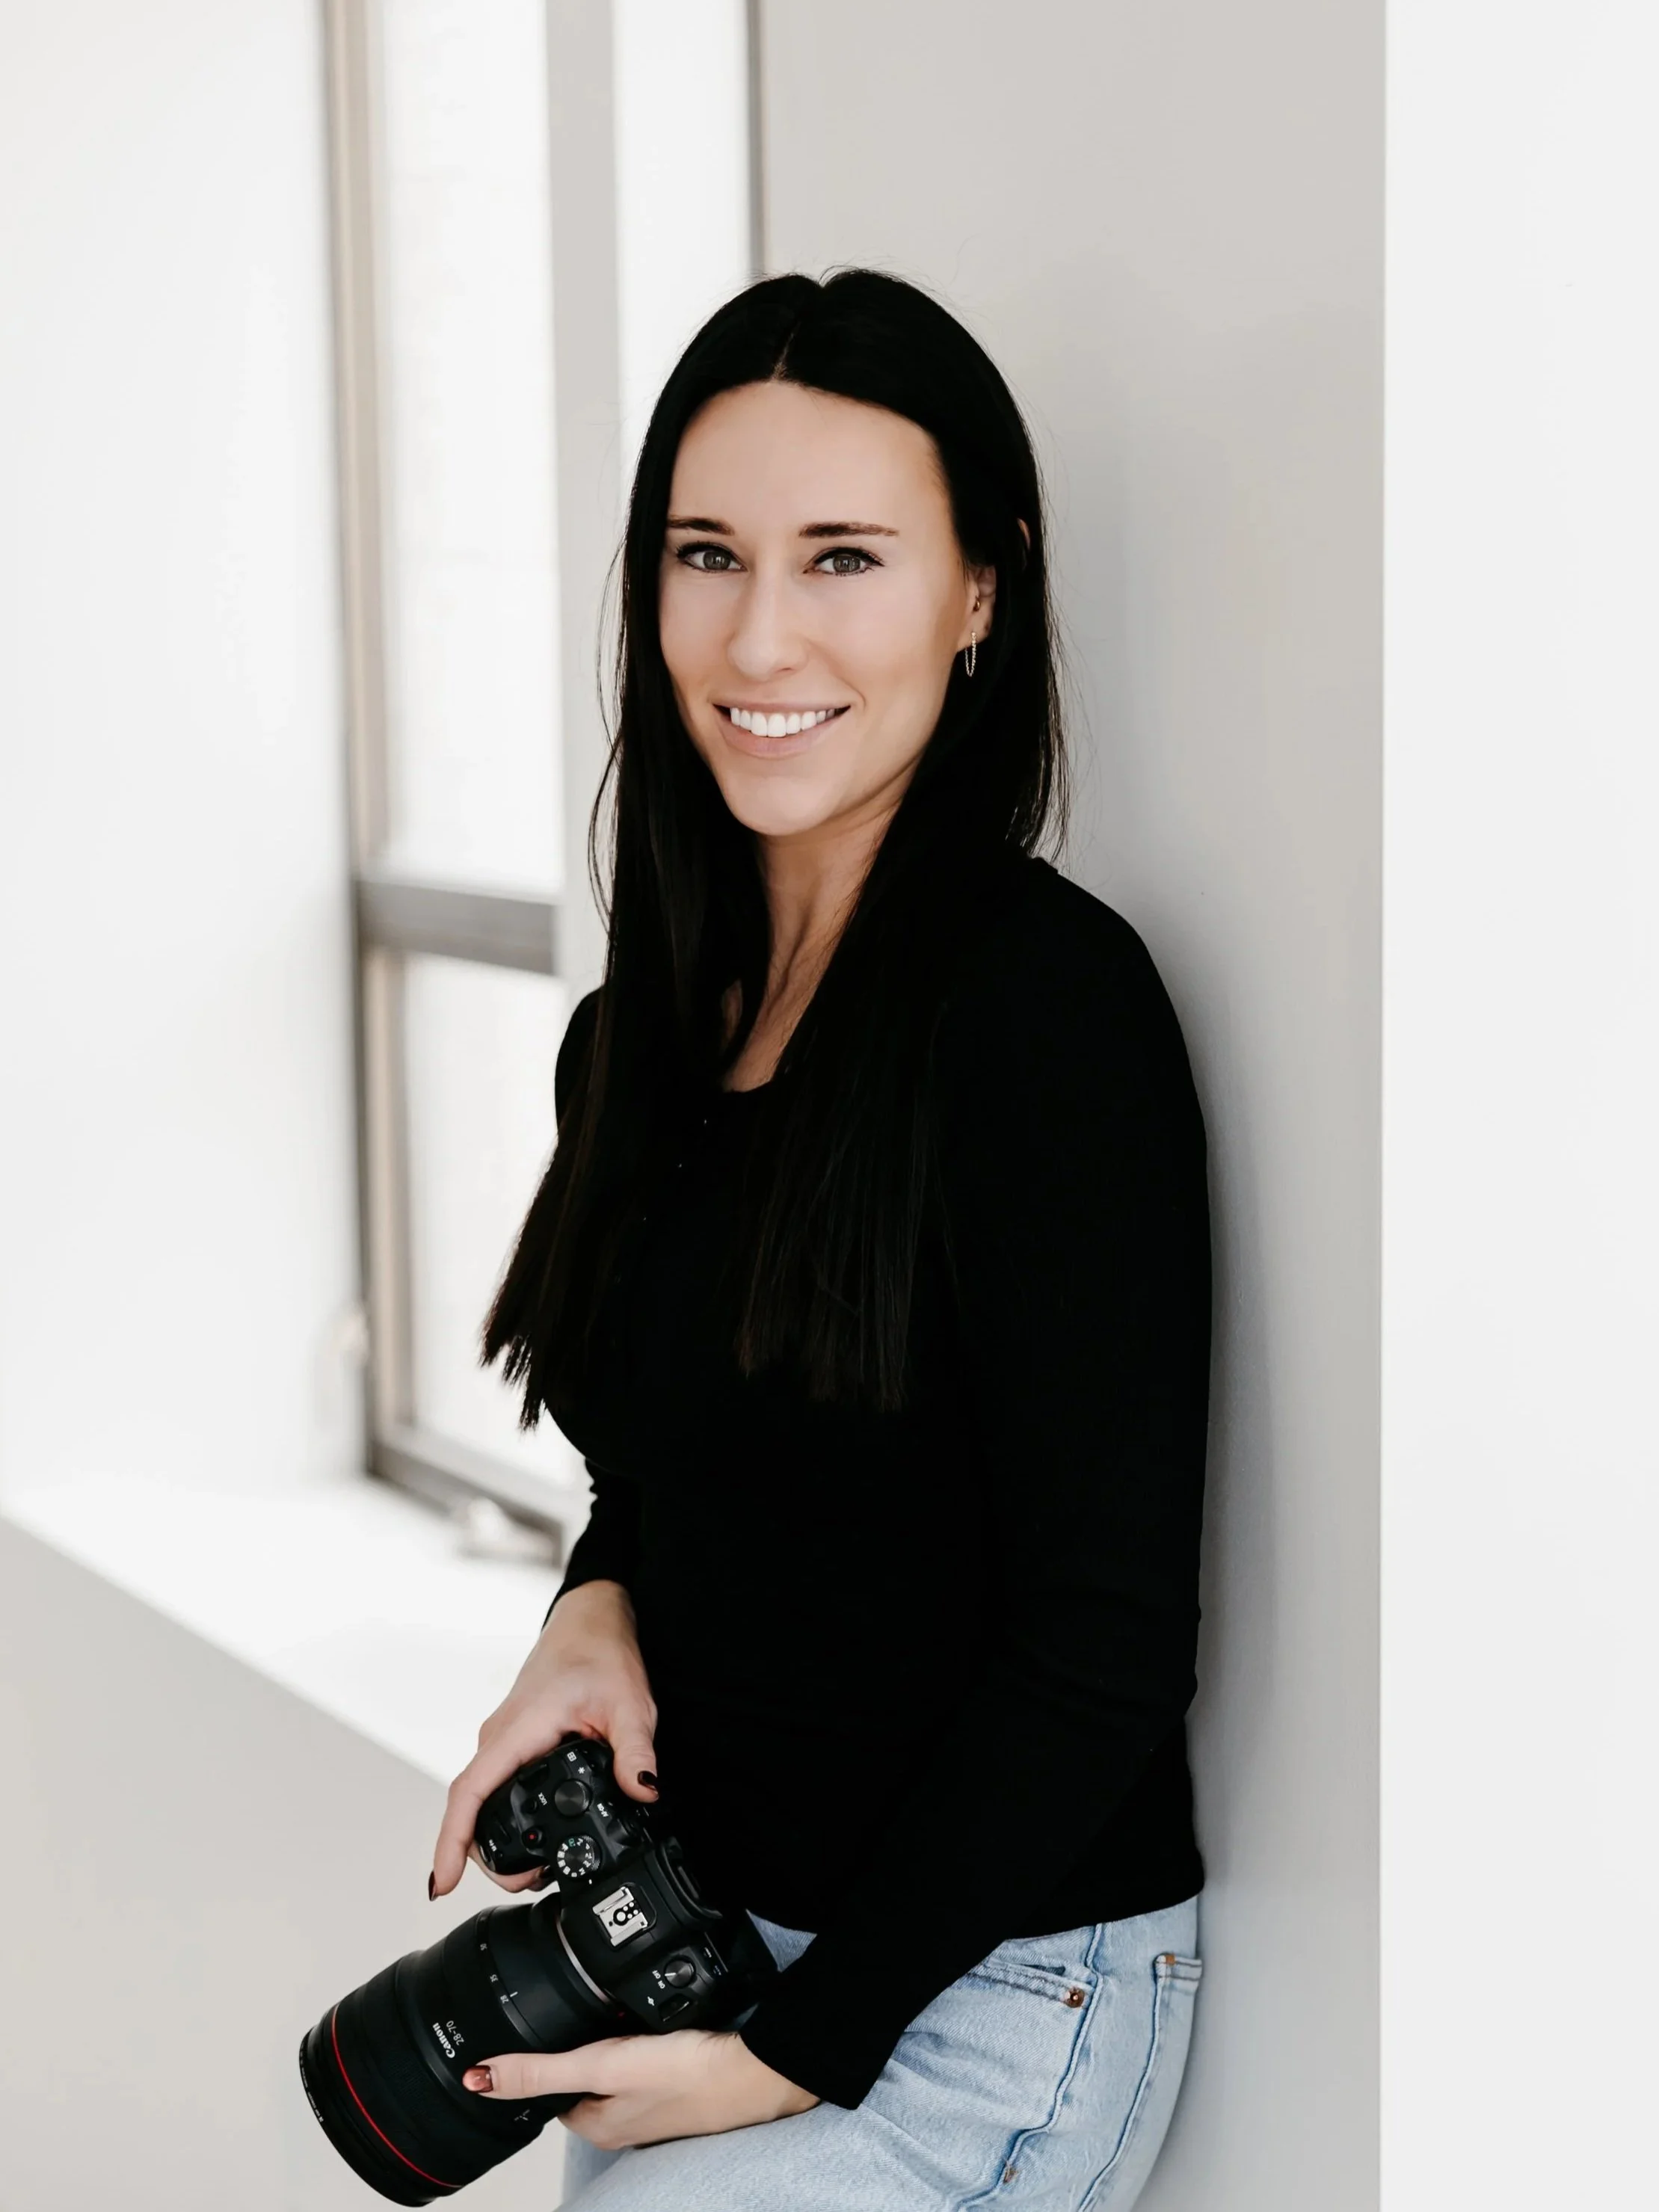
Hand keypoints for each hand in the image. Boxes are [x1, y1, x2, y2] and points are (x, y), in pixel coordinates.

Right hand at [431, 1579, 658, 1899]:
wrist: (590, 1620)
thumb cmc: (601, 1652)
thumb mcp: (628, 1702)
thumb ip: (635, 1750)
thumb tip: (643, 1790)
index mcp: (518, 1728)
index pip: (470, 1792)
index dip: (451, 1841)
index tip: (443, 1883)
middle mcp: (500, 1736)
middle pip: (471, 1807)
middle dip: (485, 1856)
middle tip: (529, 1881)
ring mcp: (503, 1739)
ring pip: (482, 1798)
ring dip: (495, 1838)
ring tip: (535, 1868)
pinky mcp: (513, 1741)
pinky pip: (495, 1785)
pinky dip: (503, 1816)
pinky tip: (530, 1837)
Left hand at [461, 2030, 818, 2147]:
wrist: (755, 2070)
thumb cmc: (686, 2074)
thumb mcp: (601, 2066)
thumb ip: (540, 2070)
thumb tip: (478, 2077)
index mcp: (596, 2126)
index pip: (548, 2093)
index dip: (539, 2060)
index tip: (531, 2025)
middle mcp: (622, 2121)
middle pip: (580, 2081)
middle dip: (576, 2046)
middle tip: (576, 2006)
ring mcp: (653, 2104)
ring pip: (614, 2070)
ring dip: (610, 2043)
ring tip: (612, 2010)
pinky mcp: (680, 2084)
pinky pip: (646, 2063)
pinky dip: (641, 2043)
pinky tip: (650, 2022)